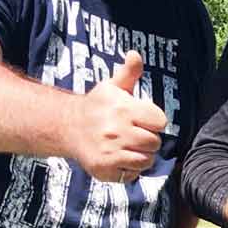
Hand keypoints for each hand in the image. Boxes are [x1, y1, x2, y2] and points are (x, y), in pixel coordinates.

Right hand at [67, 51, 166, 182]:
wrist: (67, 127)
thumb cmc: (98, 106)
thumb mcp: (112, 87)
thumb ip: (129, 73)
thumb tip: (135, 54)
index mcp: (123, 109)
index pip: (159, 121)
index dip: (154, 121)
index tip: (142, 119)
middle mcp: (116, 131)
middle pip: (154, 142)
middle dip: (148, 139)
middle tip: (133, 134)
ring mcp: (110, 151)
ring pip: (146, 160)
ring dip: (141, 155)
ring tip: (128, 146)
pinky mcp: (105, 168)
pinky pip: (133, 174)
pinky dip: (130, 169)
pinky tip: (119, 158)